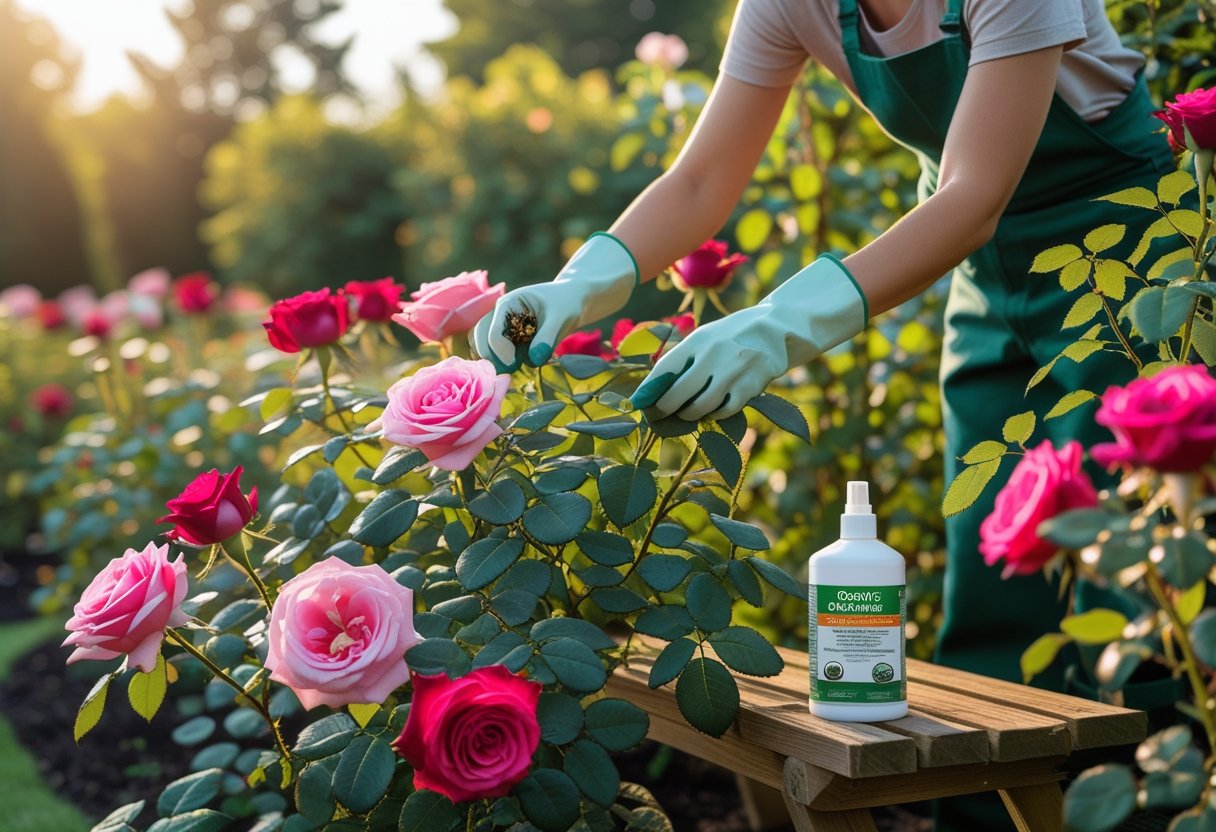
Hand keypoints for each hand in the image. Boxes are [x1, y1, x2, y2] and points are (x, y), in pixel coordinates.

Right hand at [472, 233, 637, 372]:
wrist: (570, 302)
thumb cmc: (566, 303)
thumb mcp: (561, 317)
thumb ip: (547, 337)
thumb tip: (533, 360)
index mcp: (507, 304)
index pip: (492, 332)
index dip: (500, 351)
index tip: (514, 364)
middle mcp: (499, 316)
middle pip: (480, 340)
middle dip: (493, 357)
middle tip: (512, 370)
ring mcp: (501, 329)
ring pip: (485, 348)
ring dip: (496, 360)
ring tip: (517, 365)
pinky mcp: (508, 341)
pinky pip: (497, 354)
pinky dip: (504, 362)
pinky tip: (520, 362)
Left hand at [630, 255, 867, 419]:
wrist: (777, 328)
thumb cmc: (732, 336)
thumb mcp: (706, 337)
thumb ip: (685, 359)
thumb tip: (654, 387)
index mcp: (698, 339)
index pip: (666, 368)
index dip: (649, 388)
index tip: (637, 403)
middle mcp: (714, 353)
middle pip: (679, 392)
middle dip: (664, 408)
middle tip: (657, 416)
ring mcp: (733, 370)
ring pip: (701, 406)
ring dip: (688, 415)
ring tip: (684, 415)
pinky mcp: (751, 385)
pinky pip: (725, 409)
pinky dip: (714, 415)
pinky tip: (711, 411)